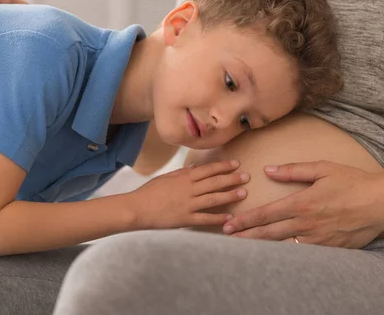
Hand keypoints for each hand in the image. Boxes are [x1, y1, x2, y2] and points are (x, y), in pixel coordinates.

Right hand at [129, 160, 248, 229]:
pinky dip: (218, 218)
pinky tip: (229, 218)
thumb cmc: (149, 192)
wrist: (137, 209)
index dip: (223, 166)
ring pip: (213, 198)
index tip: (236, 164)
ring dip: (229, 196)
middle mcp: (188, 189)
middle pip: (214, 182)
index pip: (208, 169)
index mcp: (184, 177)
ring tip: (243, 194)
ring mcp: (188, 204)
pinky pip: (205, 218)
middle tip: (246, 177)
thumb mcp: (166, 178)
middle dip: (232, 179)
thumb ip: (182, 173)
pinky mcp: (185, 219)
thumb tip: (196, 167)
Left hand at [223, 161, 383, 248]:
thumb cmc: (353, 182)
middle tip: (227, 240)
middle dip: (245, 237)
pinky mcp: (330, 249)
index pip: (265, 214)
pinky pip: (303, 254)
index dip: (244, 221)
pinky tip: (276, 256)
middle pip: (268, 235)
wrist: (383, 203)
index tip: (228, 225)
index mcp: (301, 203)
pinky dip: (287, 255)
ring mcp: (318, 240)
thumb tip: (268, 170)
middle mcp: (306, 224)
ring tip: (244, 250)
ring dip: (262, 248)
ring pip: (283, 247)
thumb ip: (293, 170)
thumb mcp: (322, 168)